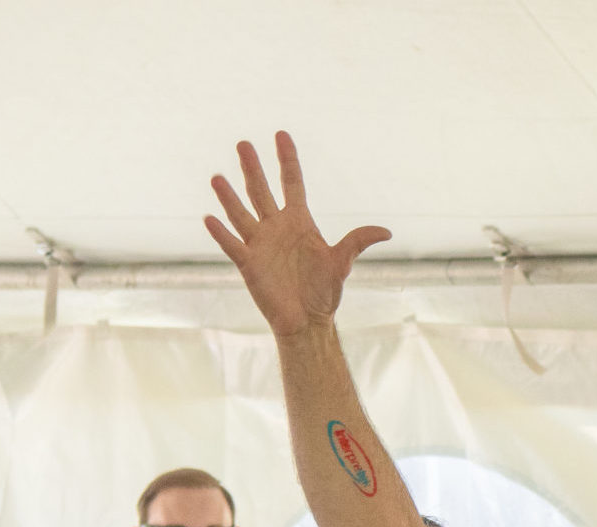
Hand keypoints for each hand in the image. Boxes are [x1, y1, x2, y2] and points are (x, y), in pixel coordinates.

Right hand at [205, 132, 391, 337]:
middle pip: (261, 191)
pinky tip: (209, 219)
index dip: (287, 159)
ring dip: (229, 197)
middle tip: (243, 143)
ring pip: (241, 214)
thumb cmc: (324, 293)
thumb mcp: (342, 263)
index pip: (292, 182)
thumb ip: (358, 242)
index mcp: (299, 221)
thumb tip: (387, 232)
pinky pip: (232, 245)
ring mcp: (260, 245)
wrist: (307, 321)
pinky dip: (221, 233)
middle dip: (253, 168)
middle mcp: (276, 228)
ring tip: (216, 177)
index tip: (281, 135)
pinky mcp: (249, 264)